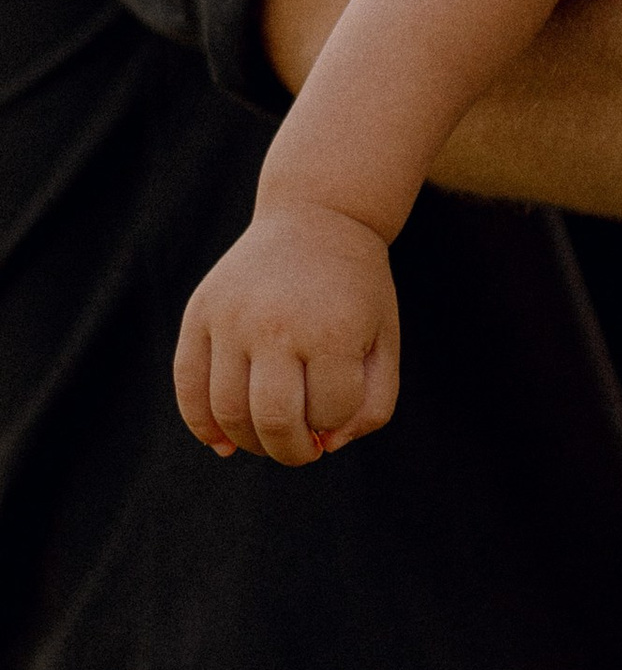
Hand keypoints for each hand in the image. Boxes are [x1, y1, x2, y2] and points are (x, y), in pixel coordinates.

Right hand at [173, 207, 401, 468]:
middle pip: (272, 420)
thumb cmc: (357, 292)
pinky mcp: (200, 313)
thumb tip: (324, 445)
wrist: (318, 218)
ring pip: (226, 411)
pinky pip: (188, 385)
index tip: (338, 409)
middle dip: (291, 451)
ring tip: (269, 440)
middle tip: (302, 450)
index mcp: (332, 331)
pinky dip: (201, 425)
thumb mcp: (385, 343)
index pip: (328, 412)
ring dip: (250, 443)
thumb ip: (372, 405)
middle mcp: (276, 324)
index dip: (335, 423)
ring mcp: (231, 318)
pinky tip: (222, 443)